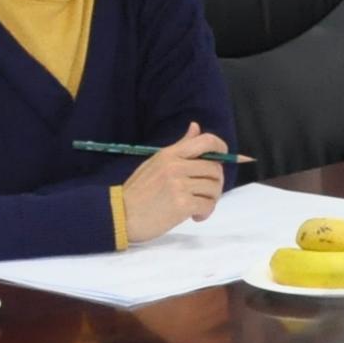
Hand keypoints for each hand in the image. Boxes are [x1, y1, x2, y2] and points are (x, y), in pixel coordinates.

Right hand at [117, 125, 227, 242]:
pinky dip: (205, 212)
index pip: (205, 141)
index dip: (221, 148)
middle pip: (215, 169)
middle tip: (205, 193)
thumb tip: (195, 126)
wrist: (119, 216)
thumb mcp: (155, 163)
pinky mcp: (182, 204)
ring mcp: (179, 185)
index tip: (223, 157)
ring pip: (214, 188)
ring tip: (198, 206)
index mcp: (169, 154)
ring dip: (211, 200)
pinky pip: (208, 205)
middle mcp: (175, 166)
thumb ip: (180, 147)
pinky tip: (194, 216)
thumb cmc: (137, 192)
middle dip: (216, 183)